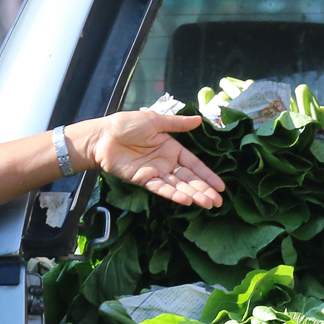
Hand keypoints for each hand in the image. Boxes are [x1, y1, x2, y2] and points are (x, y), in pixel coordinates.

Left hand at [75, 111, 226, 207]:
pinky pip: (161, 188)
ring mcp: (155, 173)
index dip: (208, 176)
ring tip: (207, 204)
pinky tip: (186, 200)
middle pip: (189, 179)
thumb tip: (200, 120)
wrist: (102, 136)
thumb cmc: (126, 125)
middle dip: (204, 190)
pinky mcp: (143, 180)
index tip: (222, 187)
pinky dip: (173, 194)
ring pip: (178, 186)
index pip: (194, 165)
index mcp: (172, 148)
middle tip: (218, 203)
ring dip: (193, 195)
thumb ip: (177, 124)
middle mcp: (166, 163)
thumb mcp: (155, 121)